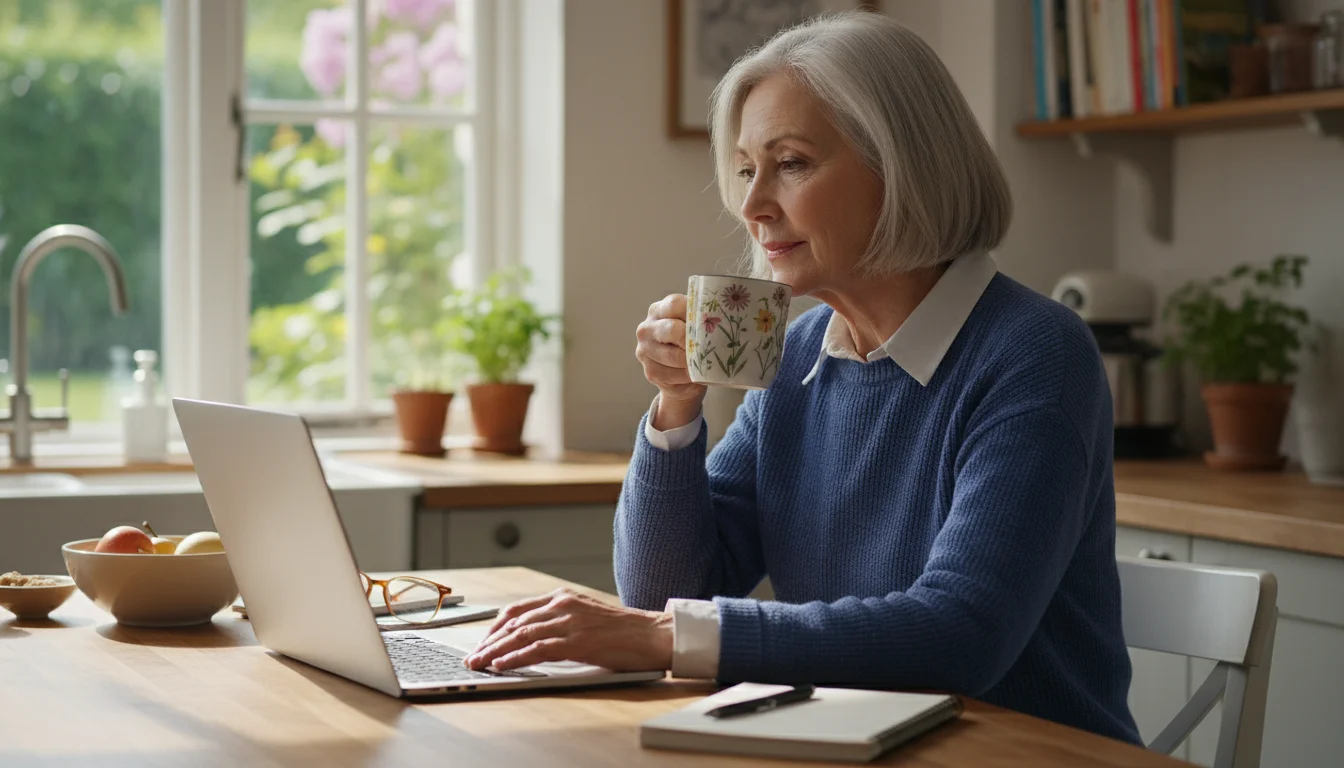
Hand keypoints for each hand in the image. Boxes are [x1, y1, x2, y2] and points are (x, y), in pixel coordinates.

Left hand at [464, 587, 673, 672]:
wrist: (652, 634)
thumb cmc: (623, 631)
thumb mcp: (586, 617)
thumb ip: (561, 621)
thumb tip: (532, 638)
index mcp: (563, 597)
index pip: (517, 609)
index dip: (494, 627)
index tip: (482, 642)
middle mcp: (562, 605)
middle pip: (513, 622)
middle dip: (488, 641)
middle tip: (472, 657)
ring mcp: (569, 622)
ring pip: (520, 635)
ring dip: (495, 651)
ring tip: (479, 664)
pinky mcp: (577, 641)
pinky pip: (538, 649)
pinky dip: (516, 658)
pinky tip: (502, 666)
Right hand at [635, 294, 706, 428]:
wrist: (679, 377)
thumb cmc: (691, 345)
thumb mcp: (694, 328)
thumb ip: (701, 319)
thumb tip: (726, 315)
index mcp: (659, 310)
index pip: (674, 304)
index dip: (694, 313)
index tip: (710, 322)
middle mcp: (647, 328)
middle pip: (671, 329)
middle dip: (692, 339)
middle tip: (708, 345)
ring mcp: (645, 351)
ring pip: (673, 356)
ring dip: (692, 361)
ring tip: (705, 362)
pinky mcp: (650, 372)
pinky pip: (673, 374)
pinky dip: (688, 376)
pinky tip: (695, 374)